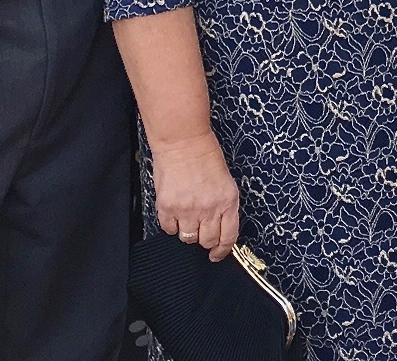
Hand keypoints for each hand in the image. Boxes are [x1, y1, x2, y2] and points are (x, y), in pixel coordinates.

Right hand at [151, 130, 238, 261]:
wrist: (183, 141)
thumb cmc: (205, 155)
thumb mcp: (226, 181)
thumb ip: (224, 205)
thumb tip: (220, 228)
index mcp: (228, 201)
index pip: (228, 237)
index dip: (223, 250)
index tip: (217, 254)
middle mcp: (209, 209)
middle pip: (206, 241)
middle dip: (205, 240)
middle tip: (201, 230)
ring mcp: (187, 209)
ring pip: (187, 238)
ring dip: (188, 231)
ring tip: (187, 216)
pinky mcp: (168, 207)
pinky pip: (169, 229)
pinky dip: (172, 225)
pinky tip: (175, 212)